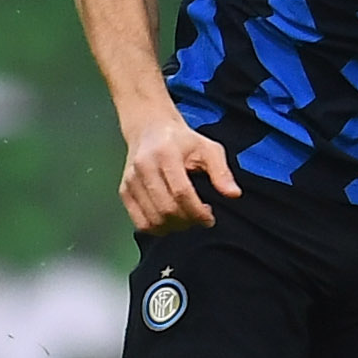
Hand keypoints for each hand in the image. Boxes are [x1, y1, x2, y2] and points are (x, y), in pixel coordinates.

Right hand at [120, 110, 238, 231]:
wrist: (150, 129)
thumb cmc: (182, 141)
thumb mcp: (208, 148)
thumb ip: (222, 171)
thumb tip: (234, 194)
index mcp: (166, 154)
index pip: (181, 193)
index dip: (197, 212)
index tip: (209, 218)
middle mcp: (144, 167)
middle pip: (166, 209)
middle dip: (187, 221)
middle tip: (199, 218)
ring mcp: (131, 181)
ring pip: (152, 220)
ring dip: (173, 227)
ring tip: (186, 218)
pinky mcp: (124, 191)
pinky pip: (140, 222)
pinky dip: (157, 228)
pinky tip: (170, 220)